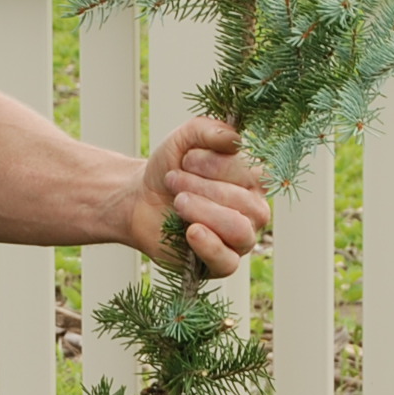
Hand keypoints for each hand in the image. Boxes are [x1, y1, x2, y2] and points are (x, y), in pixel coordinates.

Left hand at [129, 118, 269, 278]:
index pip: (254, 174)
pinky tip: (191, 232)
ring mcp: (240, 240)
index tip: (187, 160)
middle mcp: (254, 212)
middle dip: (204, 188)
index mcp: (254, 182)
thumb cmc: (169, 169)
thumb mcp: (184, 139)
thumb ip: (208, 130)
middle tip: (173, 180)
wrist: (139, 199)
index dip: (218, 165)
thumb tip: (234, 139)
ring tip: (178, 202)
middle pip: (247, 205)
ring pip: (240, 230)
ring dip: (204, 211)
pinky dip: (209, 245)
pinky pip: (228, 262)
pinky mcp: (221, 264)